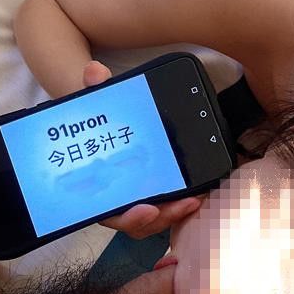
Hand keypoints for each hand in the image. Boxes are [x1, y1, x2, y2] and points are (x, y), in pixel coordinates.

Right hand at [82, 60, 205, 238]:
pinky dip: (179, 203)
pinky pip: (163, 207)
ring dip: (174, 212)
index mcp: (96, 186)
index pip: (110, 212)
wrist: (100, 125)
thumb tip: (94, 71)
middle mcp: (114, 199)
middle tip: (185, 203)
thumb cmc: (97, 121)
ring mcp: (133, 199)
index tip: (147, 209)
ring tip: (196, 198)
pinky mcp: (151, 194)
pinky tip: (199, 192)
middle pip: (137, 221)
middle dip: (162, 217)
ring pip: (153, 218)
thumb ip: (95, 90)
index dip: (128, 216)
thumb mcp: (95, 103)